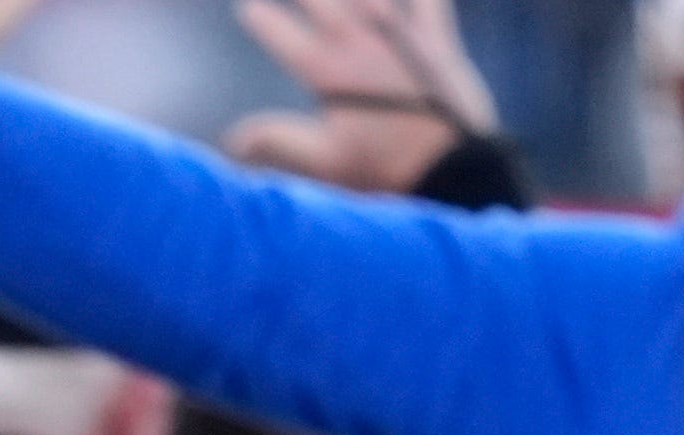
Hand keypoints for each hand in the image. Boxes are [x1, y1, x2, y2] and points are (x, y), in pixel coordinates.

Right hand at [227, 0, 496, 193]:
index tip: (249, 12)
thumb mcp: (324, 163)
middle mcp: (358, 38)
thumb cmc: (385, 171)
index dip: (260, 19)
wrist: (451, 170)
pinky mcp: (436, 35)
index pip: (277, 30)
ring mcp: (399, 31)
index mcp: (325, 68)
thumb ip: (276, 143)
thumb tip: (232, 141)